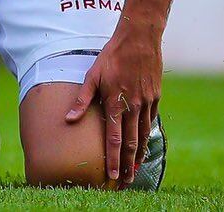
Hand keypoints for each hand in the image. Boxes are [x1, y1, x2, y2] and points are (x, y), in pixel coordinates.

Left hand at [67, 23, 162, 186]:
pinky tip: (143, 144)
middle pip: (131, 144)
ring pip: (143, 135)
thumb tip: (69, 119)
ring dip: (139, 155)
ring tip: (135, 170)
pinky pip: (150, 122)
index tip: (113, 176)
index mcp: (115, 103)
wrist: (139, 40)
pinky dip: (147, 136)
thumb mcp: (91, 76)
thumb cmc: (111, 56)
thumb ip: (81, 100)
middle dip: (128, 166)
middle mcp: (133, 107)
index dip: (113, 160)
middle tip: (126, 183)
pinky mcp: (155, 98)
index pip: (114, 139)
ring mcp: (146, 103)